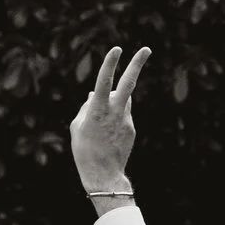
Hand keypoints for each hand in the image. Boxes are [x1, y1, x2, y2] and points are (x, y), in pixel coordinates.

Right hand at [72, 45, 149, 191]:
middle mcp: (115, 112)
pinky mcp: (131, 128)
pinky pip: (122, 115)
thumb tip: (95, 94)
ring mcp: (126, 120)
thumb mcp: (77, 126)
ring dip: (115, 100)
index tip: (116, 49)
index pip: (104, 81)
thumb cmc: (84, 150)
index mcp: (98, 110)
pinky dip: (114, 118)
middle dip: (137, 64)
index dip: (110, 64)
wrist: (103, 175)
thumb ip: (87, 106)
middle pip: (128, 83)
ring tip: (101, 124)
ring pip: (123, 100)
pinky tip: (106, 136)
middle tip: (146, 48)